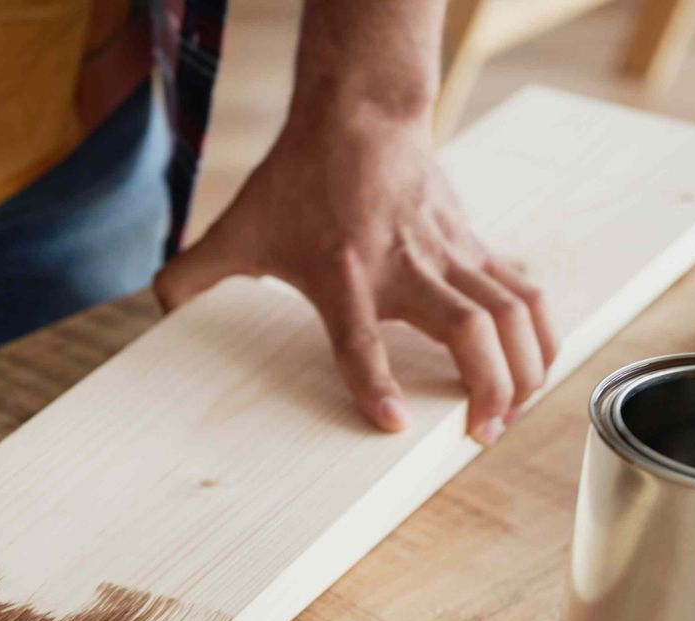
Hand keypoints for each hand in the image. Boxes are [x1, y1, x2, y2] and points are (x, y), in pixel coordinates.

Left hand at [155, 108, 557, 443]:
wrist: (360, 113)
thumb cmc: (302, 176)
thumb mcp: (238, 228)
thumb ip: (193, 273)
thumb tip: (154, 304)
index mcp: (345, 275)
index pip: (361, 341)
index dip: (376, 386)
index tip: (395, 426)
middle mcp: (406, 268)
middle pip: (469, 331)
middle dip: (489, 388)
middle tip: (481, 434)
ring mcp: (449, 255)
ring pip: (512, 312)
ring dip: (526, 366)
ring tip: (516, 412)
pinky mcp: (474, 245)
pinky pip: (523, 291)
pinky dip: (541, 331)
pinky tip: (540, 366)